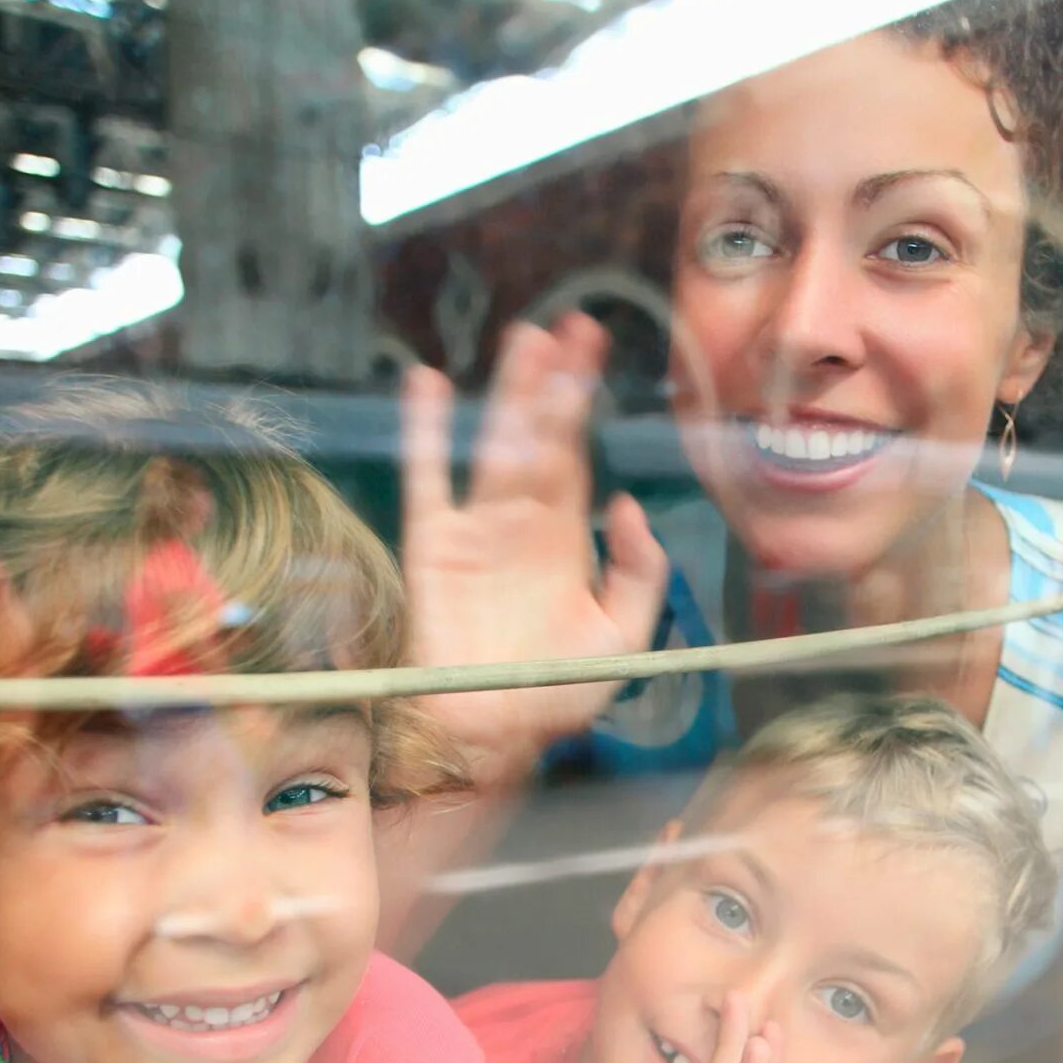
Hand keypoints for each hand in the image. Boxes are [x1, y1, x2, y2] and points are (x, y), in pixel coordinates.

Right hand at [400, 314, 668, 773]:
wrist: (487, 737)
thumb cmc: (553, 695)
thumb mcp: (621, 639)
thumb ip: (636, 572)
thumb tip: (628, 503)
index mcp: (566, 542)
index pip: (578, 457)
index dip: (584, 405)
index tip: (594, 350)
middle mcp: (522, 525)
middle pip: (542, 438)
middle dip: (554, 384)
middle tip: (568, 325)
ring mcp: (475, 530)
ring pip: (495, 444)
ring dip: (509, 394)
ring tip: (524, 338)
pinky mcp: (433, 544)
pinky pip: (428, 477)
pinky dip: (425, 431)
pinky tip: (428, 383)